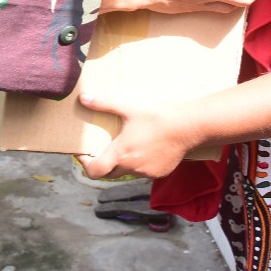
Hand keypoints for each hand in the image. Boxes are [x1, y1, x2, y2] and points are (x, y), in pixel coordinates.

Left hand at [76, 91, 195, 179]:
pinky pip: (143, 172)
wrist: (186, 128)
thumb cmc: (156, 117)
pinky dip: (139, 164)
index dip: (85, 164)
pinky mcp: (159, 173)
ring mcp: (146, 172)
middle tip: (100, 149)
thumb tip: (83, 97)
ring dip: (122, 163)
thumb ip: (104, 103)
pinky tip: (144, 149)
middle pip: (109, 173)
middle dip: (102, 163)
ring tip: (124, 146)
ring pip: (127, 172)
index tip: (83, 154)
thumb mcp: (128, 107)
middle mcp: (132, 167)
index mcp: (121, 153)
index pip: (95, 171)